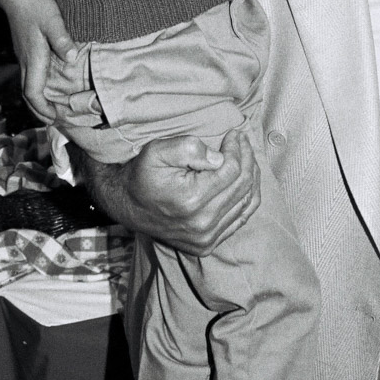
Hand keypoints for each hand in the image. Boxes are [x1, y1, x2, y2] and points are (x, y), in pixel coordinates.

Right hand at [1, 0, 73, 116]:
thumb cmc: (36, 7)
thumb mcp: (53, 21)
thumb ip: (62, 39)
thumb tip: (73, 58)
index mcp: (33, 59)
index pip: (33, 92)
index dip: (42, 108)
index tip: (54, 118)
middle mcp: (26, 62)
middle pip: (28, 95)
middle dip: (39, 111)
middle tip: (54, 122)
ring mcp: (24, 58)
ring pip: (28, 87)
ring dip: (38, 102)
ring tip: (52, 111)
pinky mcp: (25, 52)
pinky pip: (30, 78)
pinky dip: (37, 90)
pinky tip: (47, 88)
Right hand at [81, 130, 260, 255]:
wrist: (128, 204)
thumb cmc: (144, 174)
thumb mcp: (158, 150)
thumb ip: (189, 148)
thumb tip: (219, 158)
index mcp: (191, 201)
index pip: (232, 170)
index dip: (237, 148)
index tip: (234, 134)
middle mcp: (202, 224)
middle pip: (243, 185)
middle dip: (247, 158)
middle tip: (242, 141)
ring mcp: (206, 238)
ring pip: (246, 201)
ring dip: (251, 175)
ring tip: (245, 156)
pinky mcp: (207, 244)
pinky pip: (241, 218)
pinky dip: (248, 196)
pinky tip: (244, 179)